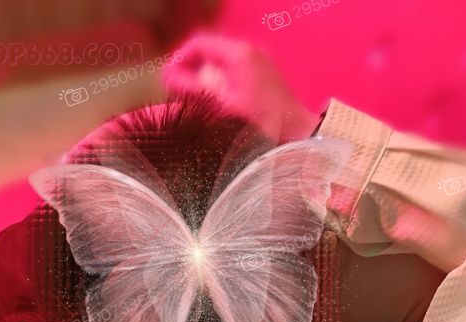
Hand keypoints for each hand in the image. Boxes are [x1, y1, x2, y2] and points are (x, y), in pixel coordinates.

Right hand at [163, 34, 318, 141]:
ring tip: (193, 97)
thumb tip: (167, 77)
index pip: (200, 44)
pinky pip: (233, 70)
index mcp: (238, 54)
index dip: (180, 58)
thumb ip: (193, 90)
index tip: (169, 78)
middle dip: (191, 67)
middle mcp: (249, 51)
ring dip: (204, 75)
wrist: (297, 133)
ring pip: (221, 61)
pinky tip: (214, 100)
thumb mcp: (222, 107)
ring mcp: (258, 61)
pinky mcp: (263, 74)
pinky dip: (219, 80)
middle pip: (210, 51)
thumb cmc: (261, 122)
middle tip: (178, 88)